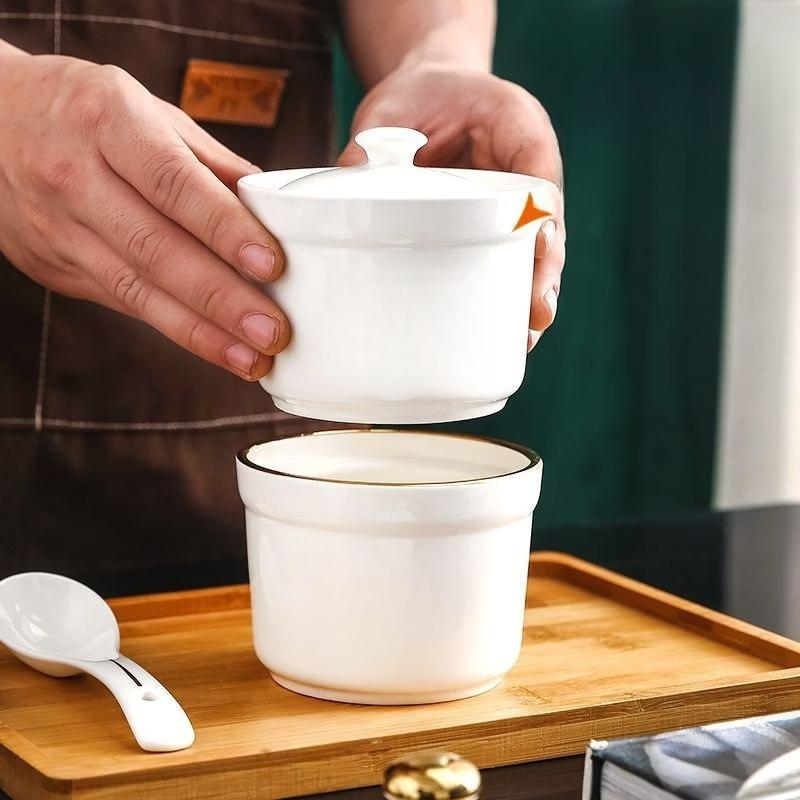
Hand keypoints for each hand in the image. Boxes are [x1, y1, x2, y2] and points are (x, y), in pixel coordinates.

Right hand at [0, 51, 288, 380]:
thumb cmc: (85, 113)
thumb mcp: (145, 110)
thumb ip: (209, 161)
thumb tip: (275, 210)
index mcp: (106, 121)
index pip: (172, 182)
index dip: (224, 228)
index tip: (272, 265)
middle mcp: (74, 176)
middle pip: (156, 249)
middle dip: (221, 299)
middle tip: (273, 331)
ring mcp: (58, 228)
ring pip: (137, 291)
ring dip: (202, 333)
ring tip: (253, 358)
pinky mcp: (56, 268)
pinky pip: (124, 303)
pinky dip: (176, 329)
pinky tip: (218, 348)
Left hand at [339, 63, 564, 351]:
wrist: (429, 93)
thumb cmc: (417, 94)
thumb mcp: (393, 105)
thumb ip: (373, 140)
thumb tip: (342, 186)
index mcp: (516, 126)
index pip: (540, 174)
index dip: (542, 217)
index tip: (539, 248)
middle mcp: (525, 169)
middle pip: (547, 226)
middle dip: (544, 273)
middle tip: (536, 316)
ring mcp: (512, 203)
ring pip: (532, 252)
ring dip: (530, 293)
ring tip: (526, 336)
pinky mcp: (492, 226)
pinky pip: (504, 259)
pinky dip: (505, 292)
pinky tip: (502, 330)